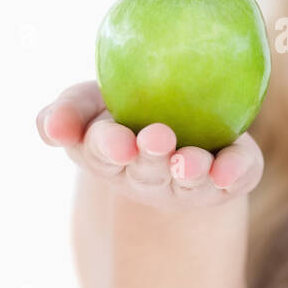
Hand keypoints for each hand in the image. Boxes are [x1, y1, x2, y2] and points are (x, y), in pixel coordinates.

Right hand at [36, 81, 263, 209]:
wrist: (178, 120)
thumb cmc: (122, 109)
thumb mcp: (88, 104)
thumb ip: (67, 112)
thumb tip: (52, 130)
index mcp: (109, 155)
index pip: (102, 152)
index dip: (108, 146)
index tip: (118, 139)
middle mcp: (147, 176)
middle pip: (147, 171)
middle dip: (151, 159)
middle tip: (157, 139)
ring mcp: (188, 182)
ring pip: (189, 180)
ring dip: (190, 170)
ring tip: (191, 160)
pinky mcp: (227, 178)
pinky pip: (235, 176)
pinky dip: (235, 172)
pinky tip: (231, 169)